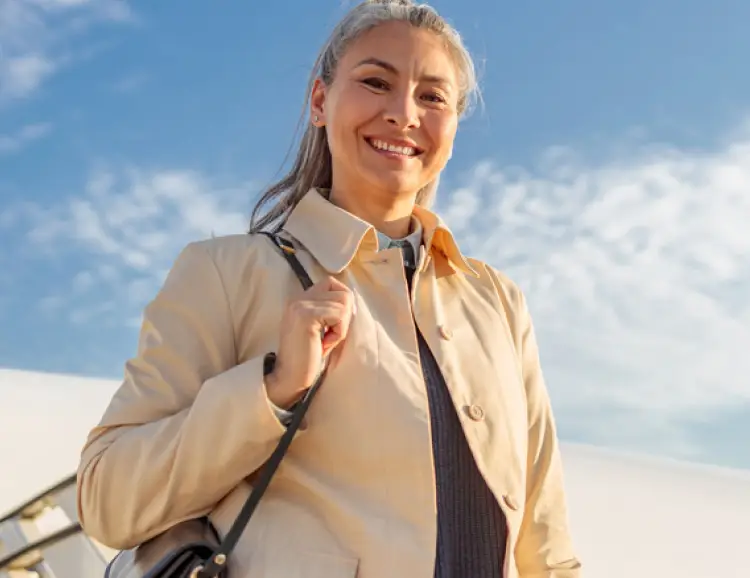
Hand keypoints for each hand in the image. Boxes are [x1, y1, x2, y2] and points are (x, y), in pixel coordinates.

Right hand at [265, 276, 354, 408]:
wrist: (290, 377)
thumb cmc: (309, 356)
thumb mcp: (319, 328)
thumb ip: (329, 310)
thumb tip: (352, 300)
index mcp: (300, 299)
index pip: (332, 283)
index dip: (342, 303)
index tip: (334, 325)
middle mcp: (298, 298)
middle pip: (343, 292)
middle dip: (344, 317)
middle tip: (329, 336)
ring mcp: (301, 305)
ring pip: (344, 302)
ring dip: (341, 326)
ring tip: (325, 341)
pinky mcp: (307, 315)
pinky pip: (340, 315)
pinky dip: (338, 333)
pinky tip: (324, 345)